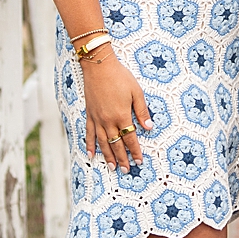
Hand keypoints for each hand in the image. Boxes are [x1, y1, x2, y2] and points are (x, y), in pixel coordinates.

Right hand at [82, 49, 151, 171]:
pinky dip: (89, 145)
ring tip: (112, 167)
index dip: (135, 151)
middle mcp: (108, 120)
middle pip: (116, 144)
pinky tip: (91, 155)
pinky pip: (89, 133)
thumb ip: (142, 111)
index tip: (139, 161)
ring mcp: (97, 119)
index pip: (130, 138)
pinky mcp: (90, 114)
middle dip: (122, 158)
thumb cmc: (120, 76)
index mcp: (122, 115)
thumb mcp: (136, 92)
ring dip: (108, 156)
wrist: (99, 66)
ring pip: (103, 142)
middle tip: (126, 170)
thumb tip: (149, 127)